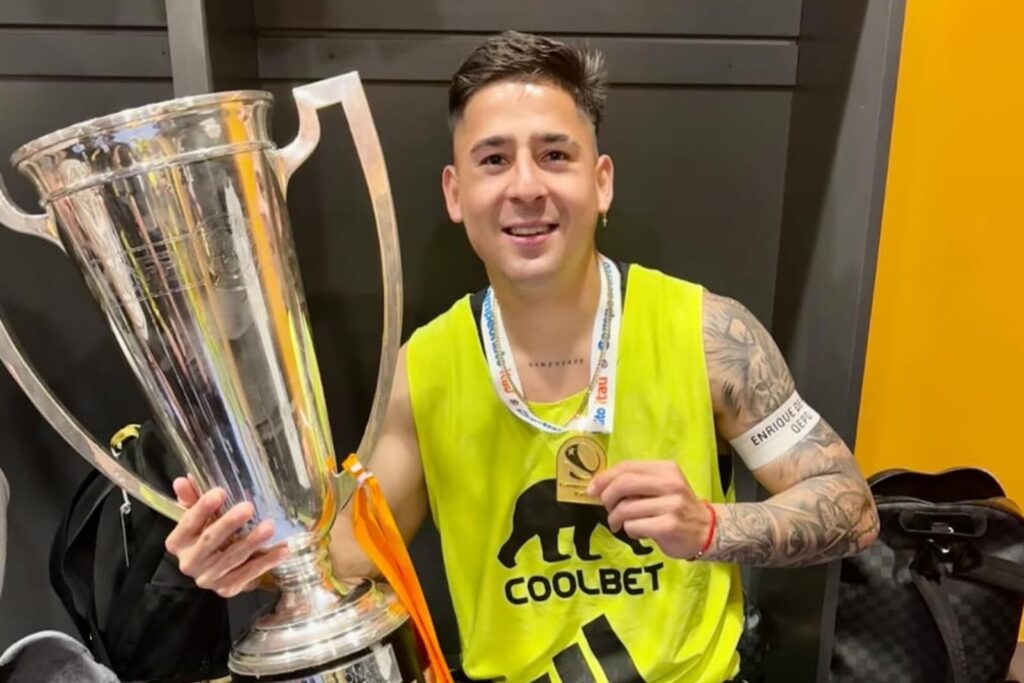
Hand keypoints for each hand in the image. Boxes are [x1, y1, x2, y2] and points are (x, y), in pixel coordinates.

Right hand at [164, 477, 289, 596]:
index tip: (220, 492)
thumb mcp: (198, 516)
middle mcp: (189, 563)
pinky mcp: (226, 588)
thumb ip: (191, 499)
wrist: (213, 569)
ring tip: (270, 527)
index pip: (187, 522)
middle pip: (210, 541)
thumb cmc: (207, 534)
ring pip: (232, 558)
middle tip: (248, 507)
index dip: (202, 508)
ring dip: (252, 542)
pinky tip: (282, 550)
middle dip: (229, 523)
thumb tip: (182, 480)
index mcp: (177, 542)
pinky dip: (266, 562)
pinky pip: (248, 574)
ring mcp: (208, 579)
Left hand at [587, 461, 712, 559]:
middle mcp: (670, 484)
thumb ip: (636, 483)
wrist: (706, 530)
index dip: (604, 478)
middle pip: (623, 484)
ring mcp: (671, 505)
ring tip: (622, 524)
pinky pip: (634, 526)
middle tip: (607, 508)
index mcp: (666, 469)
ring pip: (626, 509)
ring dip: (617, 519)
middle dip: (607, 498)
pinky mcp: (669, 526)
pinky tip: (640, 532)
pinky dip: (630, 531)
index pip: (627, 467)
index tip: (592, 490)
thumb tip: (599, 486)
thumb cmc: (676, 507)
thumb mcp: (662, 487)